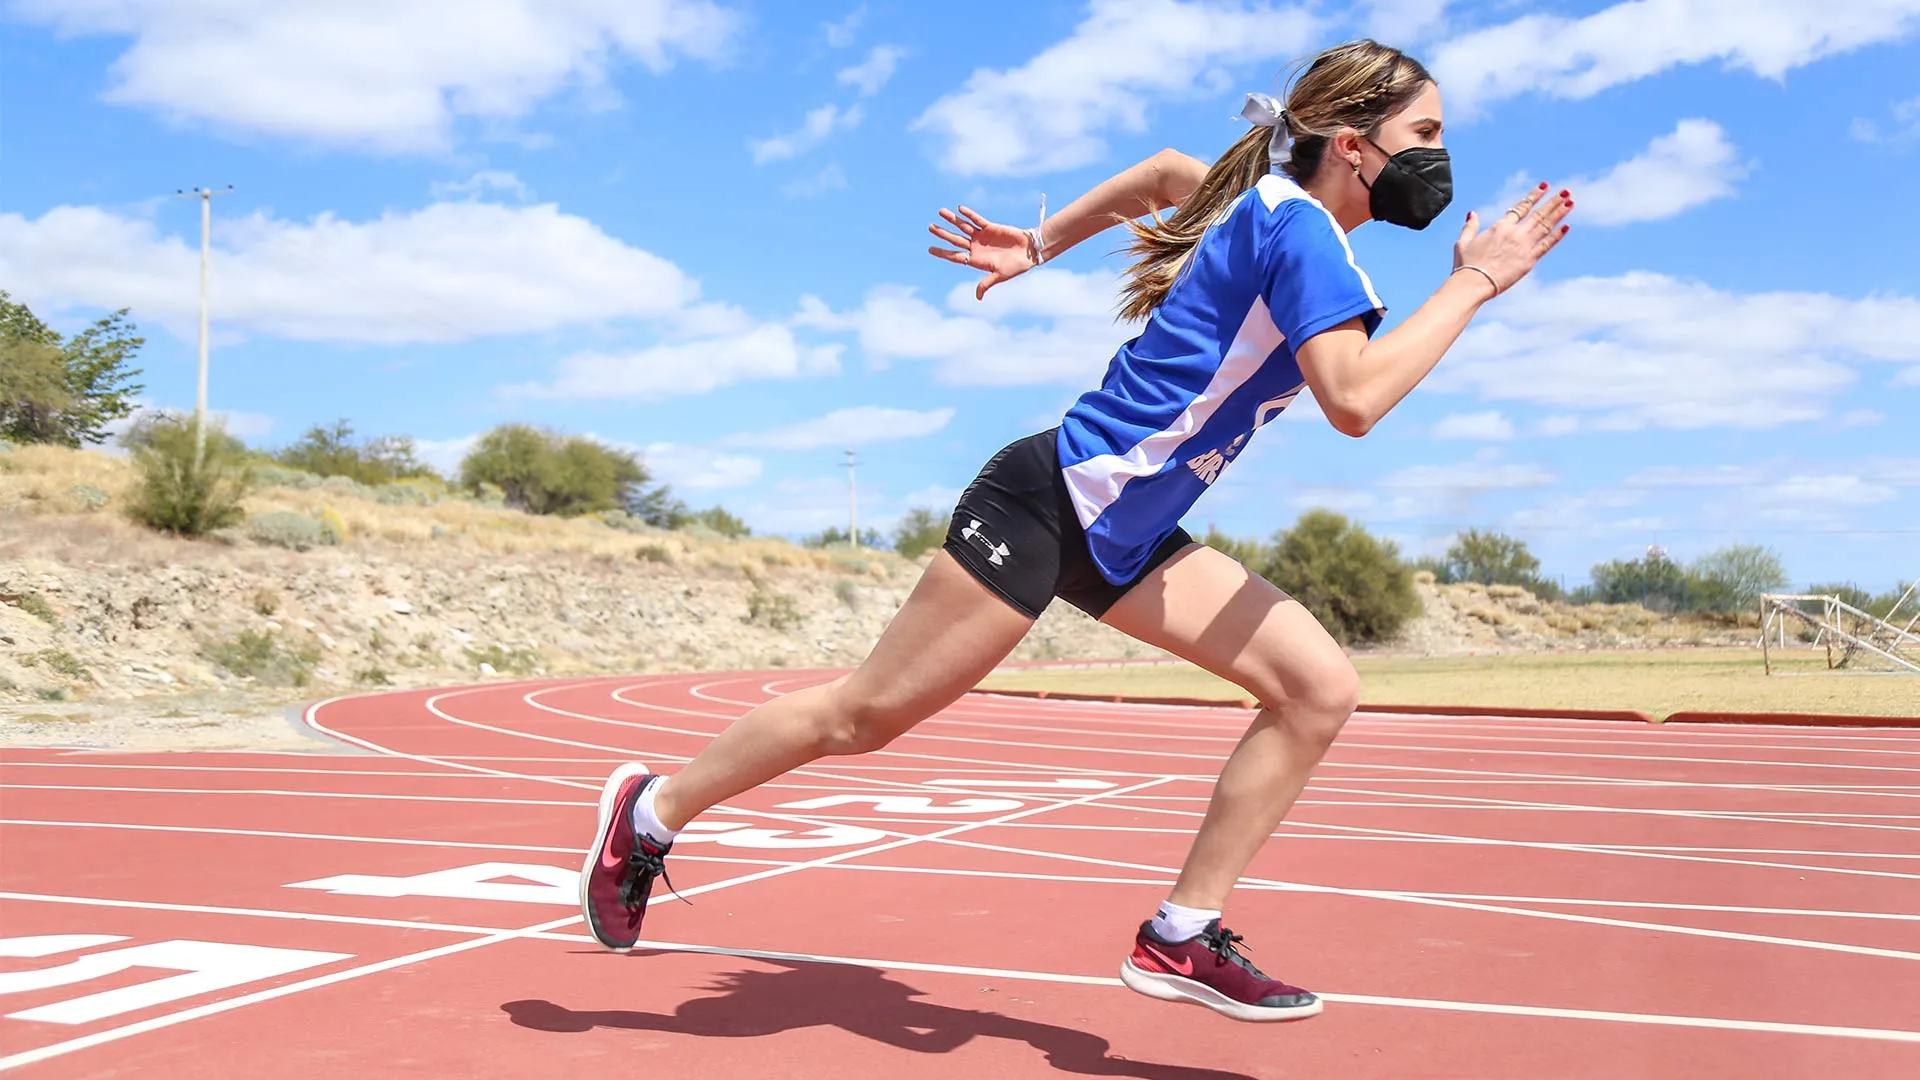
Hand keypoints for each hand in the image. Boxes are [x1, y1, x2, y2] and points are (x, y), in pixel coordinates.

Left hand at [927, 206, 1035, 299]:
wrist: (1029, 252)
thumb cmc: (1016, 267)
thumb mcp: (1000, 276)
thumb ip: (987, 284)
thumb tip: (978, 297)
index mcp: (976, 260)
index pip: (955, 256)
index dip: (942, 252)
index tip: (930, 249)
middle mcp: (976, 247)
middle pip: (955, 239)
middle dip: (943, 233)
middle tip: (930, 227)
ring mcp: (982, 237)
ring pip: (963, 227)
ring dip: (952, 220)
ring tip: (940, 212)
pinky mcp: (990, 228)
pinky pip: (977, 220)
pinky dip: (969, 214)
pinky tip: (959, 209)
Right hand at [1452, 183, 1573, 298]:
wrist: (1473, 283)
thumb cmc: (1466, 265)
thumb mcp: (1462, 243)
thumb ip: (1470, 227)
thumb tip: (1472, 213)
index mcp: (1500, 227)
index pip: (1521, 207)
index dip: (1534, 195)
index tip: (1545, 186)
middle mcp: (1514, 233)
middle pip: (1538, 213)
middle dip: (1553, 201)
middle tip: (1566, 191)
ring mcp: (1524, 246)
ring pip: (1545, 225)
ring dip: (1559, 213)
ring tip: (1570, 202)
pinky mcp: (1529, 260)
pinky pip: (1547, 245)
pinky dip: (1557, 236)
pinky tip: (1566, 226)